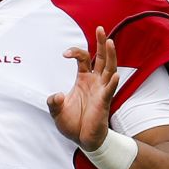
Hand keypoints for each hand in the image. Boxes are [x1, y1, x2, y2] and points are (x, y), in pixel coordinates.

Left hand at [47, 26, 119, 150]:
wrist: (83, 140)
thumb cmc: (72, 124)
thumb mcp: (56, 111)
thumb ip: (53, 102)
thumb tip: (56, 95)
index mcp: (84, 79)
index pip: (84, 58)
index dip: (76, 52)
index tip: (64, 54)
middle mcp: (95, 82)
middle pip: (101, 58)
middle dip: (101, 43)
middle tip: (100, 28)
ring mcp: (101, 91)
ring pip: (109, 69)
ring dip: (110, 56)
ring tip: (109, 41)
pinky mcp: (104, 102)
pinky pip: (110, 91)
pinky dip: (112, 83)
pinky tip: (115, 75)